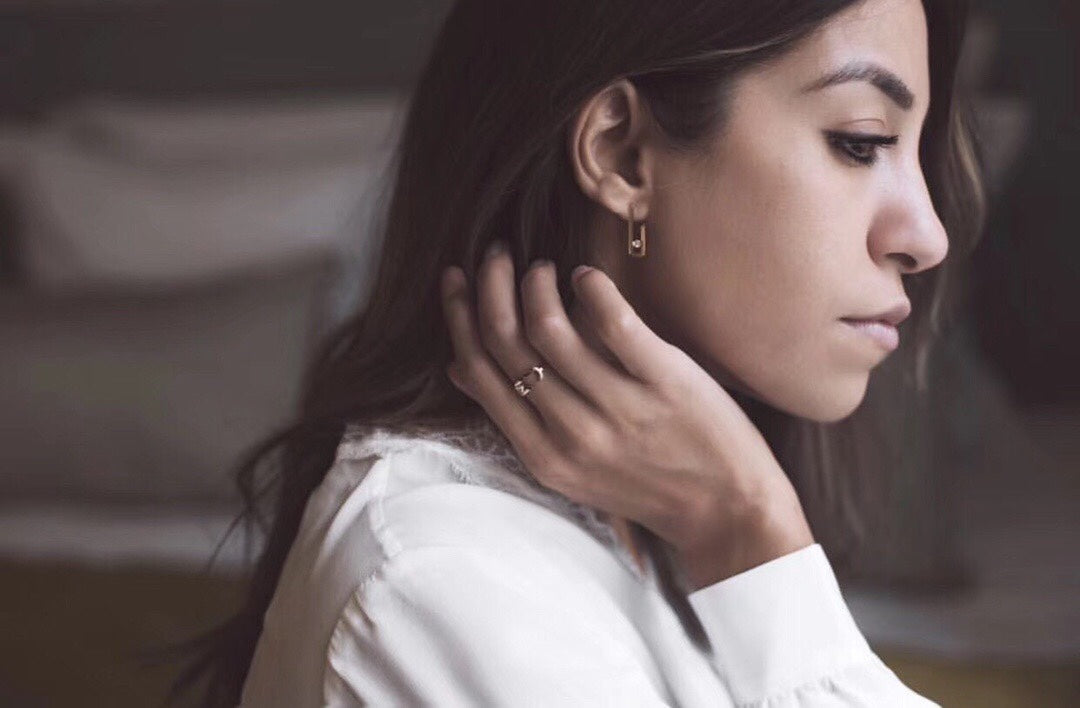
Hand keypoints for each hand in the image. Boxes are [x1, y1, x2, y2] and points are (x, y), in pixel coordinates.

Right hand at [440, 242, 813, 586]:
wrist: (728, 514)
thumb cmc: (645, 486)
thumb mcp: (568, 468)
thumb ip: (518, 419)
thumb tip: (458, 369)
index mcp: (543, 456)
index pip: (481, 372)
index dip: (460, 316)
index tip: (457, 279)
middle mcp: (574, 434)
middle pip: (508, 342)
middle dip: (490, 286)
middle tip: (496, 255)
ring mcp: (620, 409)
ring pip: (550, 327)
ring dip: (536, 283)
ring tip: (542, 267)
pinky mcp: (666, 383)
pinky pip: (614, 322)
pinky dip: (591, 288)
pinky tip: (586, 276)